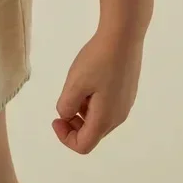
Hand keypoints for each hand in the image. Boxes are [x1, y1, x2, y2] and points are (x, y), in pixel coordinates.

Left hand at [53, 29, 144, 153]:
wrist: (123, 36)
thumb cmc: (98, 60)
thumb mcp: (75, 83)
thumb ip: (67, 105)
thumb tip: (66, 115)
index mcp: (105, 118)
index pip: (83, 145)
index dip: (65, 138)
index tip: (55, 119)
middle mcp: (118, 116)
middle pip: (92, 134)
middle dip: (73, 124)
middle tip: (64, 102)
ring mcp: (125, 104)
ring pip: (99, 119)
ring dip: (83, 111)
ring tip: (77, 86)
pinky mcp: (127, 92)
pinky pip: (107, 107)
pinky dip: (93, 102)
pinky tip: (90, 79)